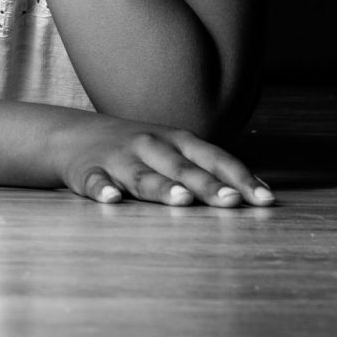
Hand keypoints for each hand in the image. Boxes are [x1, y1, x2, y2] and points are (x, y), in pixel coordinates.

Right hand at [49, 112, 273, 206]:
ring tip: (181, 200)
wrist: (71, 135)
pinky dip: (102, 190)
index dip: (239, 177)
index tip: (265, 200)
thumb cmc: (139, 150)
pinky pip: (95, 182)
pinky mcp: (88, 172)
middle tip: (231, 201)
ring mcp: (118, 159)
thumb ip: (209, 170)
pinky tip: (111, 199)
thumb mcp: (173, 150)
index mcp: (175, 140)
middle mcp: (149, 146)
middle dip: (207, 185)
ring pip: (142, 175)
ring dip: (162, 187)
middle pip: (181, 168)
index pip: (213, 157)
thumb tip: (262, 195)